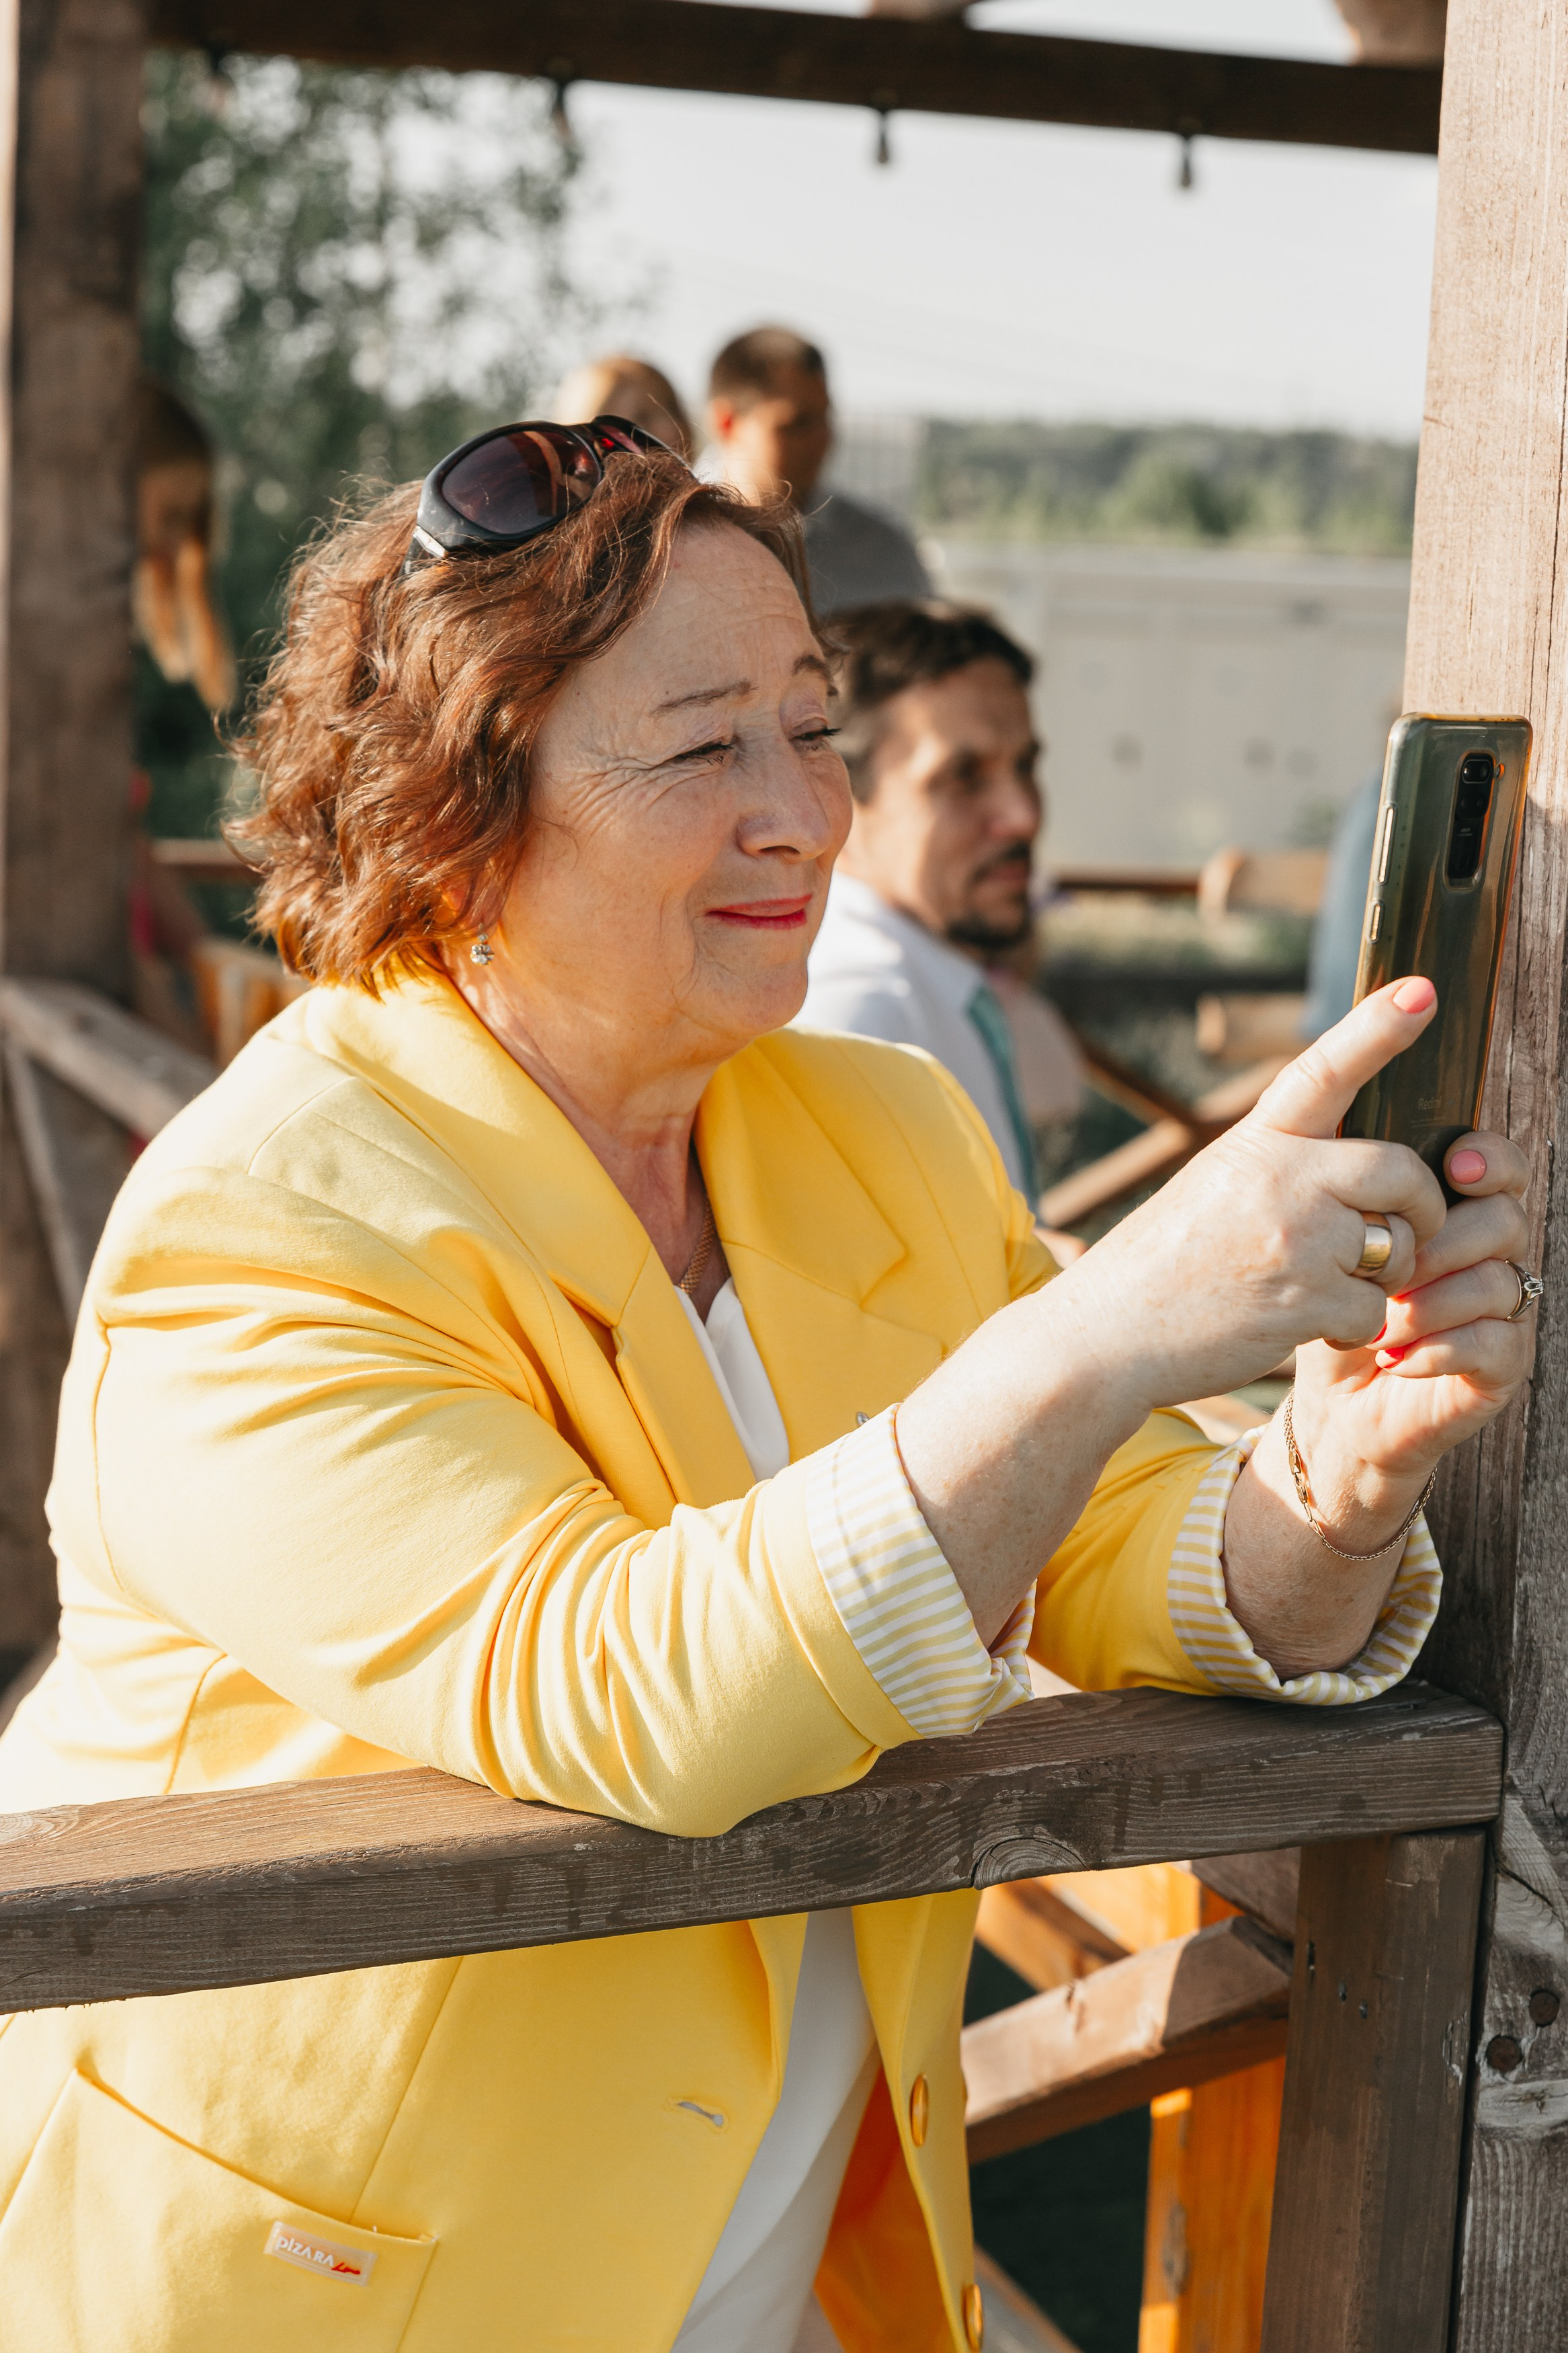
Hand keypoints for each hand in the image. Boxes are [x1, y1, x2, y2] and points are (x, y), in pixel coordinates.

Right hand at [1055, 977, 1451, 1413]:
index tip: (1421, 991)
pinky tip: (1312, 1326)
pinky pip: (1373, 1308)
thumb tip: (1355, 1163)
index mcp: (1253, 1143)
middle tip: (1406, 1230)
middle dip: (1420, 1205)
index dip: (1377, 1029)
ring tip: (1329, 1289)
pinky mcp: (1302, 1301)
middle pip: (1398, 1169)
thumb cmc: (1159, 1265)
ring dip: (1383, 1274)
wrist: (1104, 1335)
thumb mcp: (1212, 1187)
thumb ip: (1280, 1166)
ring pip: (1395, 1246)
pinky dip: (1354, 1326)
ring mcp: (1293, 1240)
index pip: (1324, 1072)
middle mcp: (1278, 1180)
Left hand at [1281, 1123, 1533, 1544]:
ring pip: (1500, 1281)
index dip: (1488, 1157)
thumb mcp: (1324, 1242)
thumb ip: (1346, 1188)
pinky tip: (1396, 1357)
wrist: (1330, 1403)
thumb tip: (1338, 1121)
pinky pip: (1497, 1342)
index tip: (1454, 1166)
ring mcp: (1504, 1309)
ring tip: (1377, 1325)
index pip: (1497, 1164)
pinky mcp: (1503, 1364)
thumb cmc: (1329, 1309)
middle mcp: (1490, 1254)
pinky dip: (1440, 1348)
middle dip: (1442, 1242)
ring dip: (1430, 1303)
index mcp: (1454, 1210)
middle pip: (1505, 1218)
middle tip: (1389, 1271)